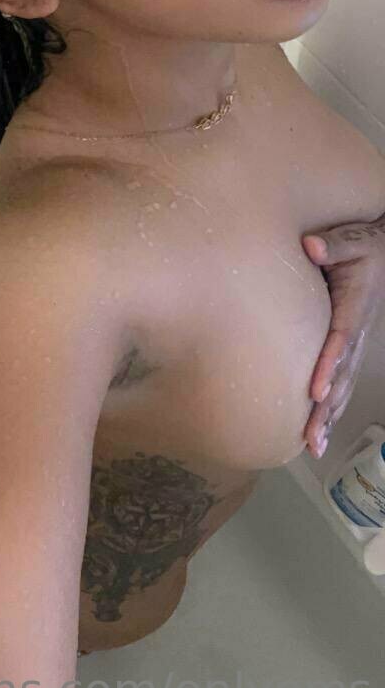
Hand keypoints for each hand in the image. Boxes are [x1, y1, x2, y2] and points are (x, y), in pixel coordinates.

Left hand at [301, 212, 384, 459]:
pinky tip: (320, 432)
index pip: (340, 341)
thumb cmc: (363, 248)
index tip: (314, 390)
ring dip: (328, 416)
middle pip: (341, 376)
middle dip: (326, 408)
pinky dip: (331, 408)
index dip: (328, 366)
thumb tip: (312, 247)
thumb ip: (333, 245)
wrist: (383, 253)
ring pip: (342, 386)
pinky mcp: (350, 348)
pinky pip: (341, 381)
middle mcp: (357, 332)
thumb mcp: (351, 242)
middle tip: (310, 437)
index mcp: (354, 308)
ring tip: (313, 445)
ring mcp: (355, 344)